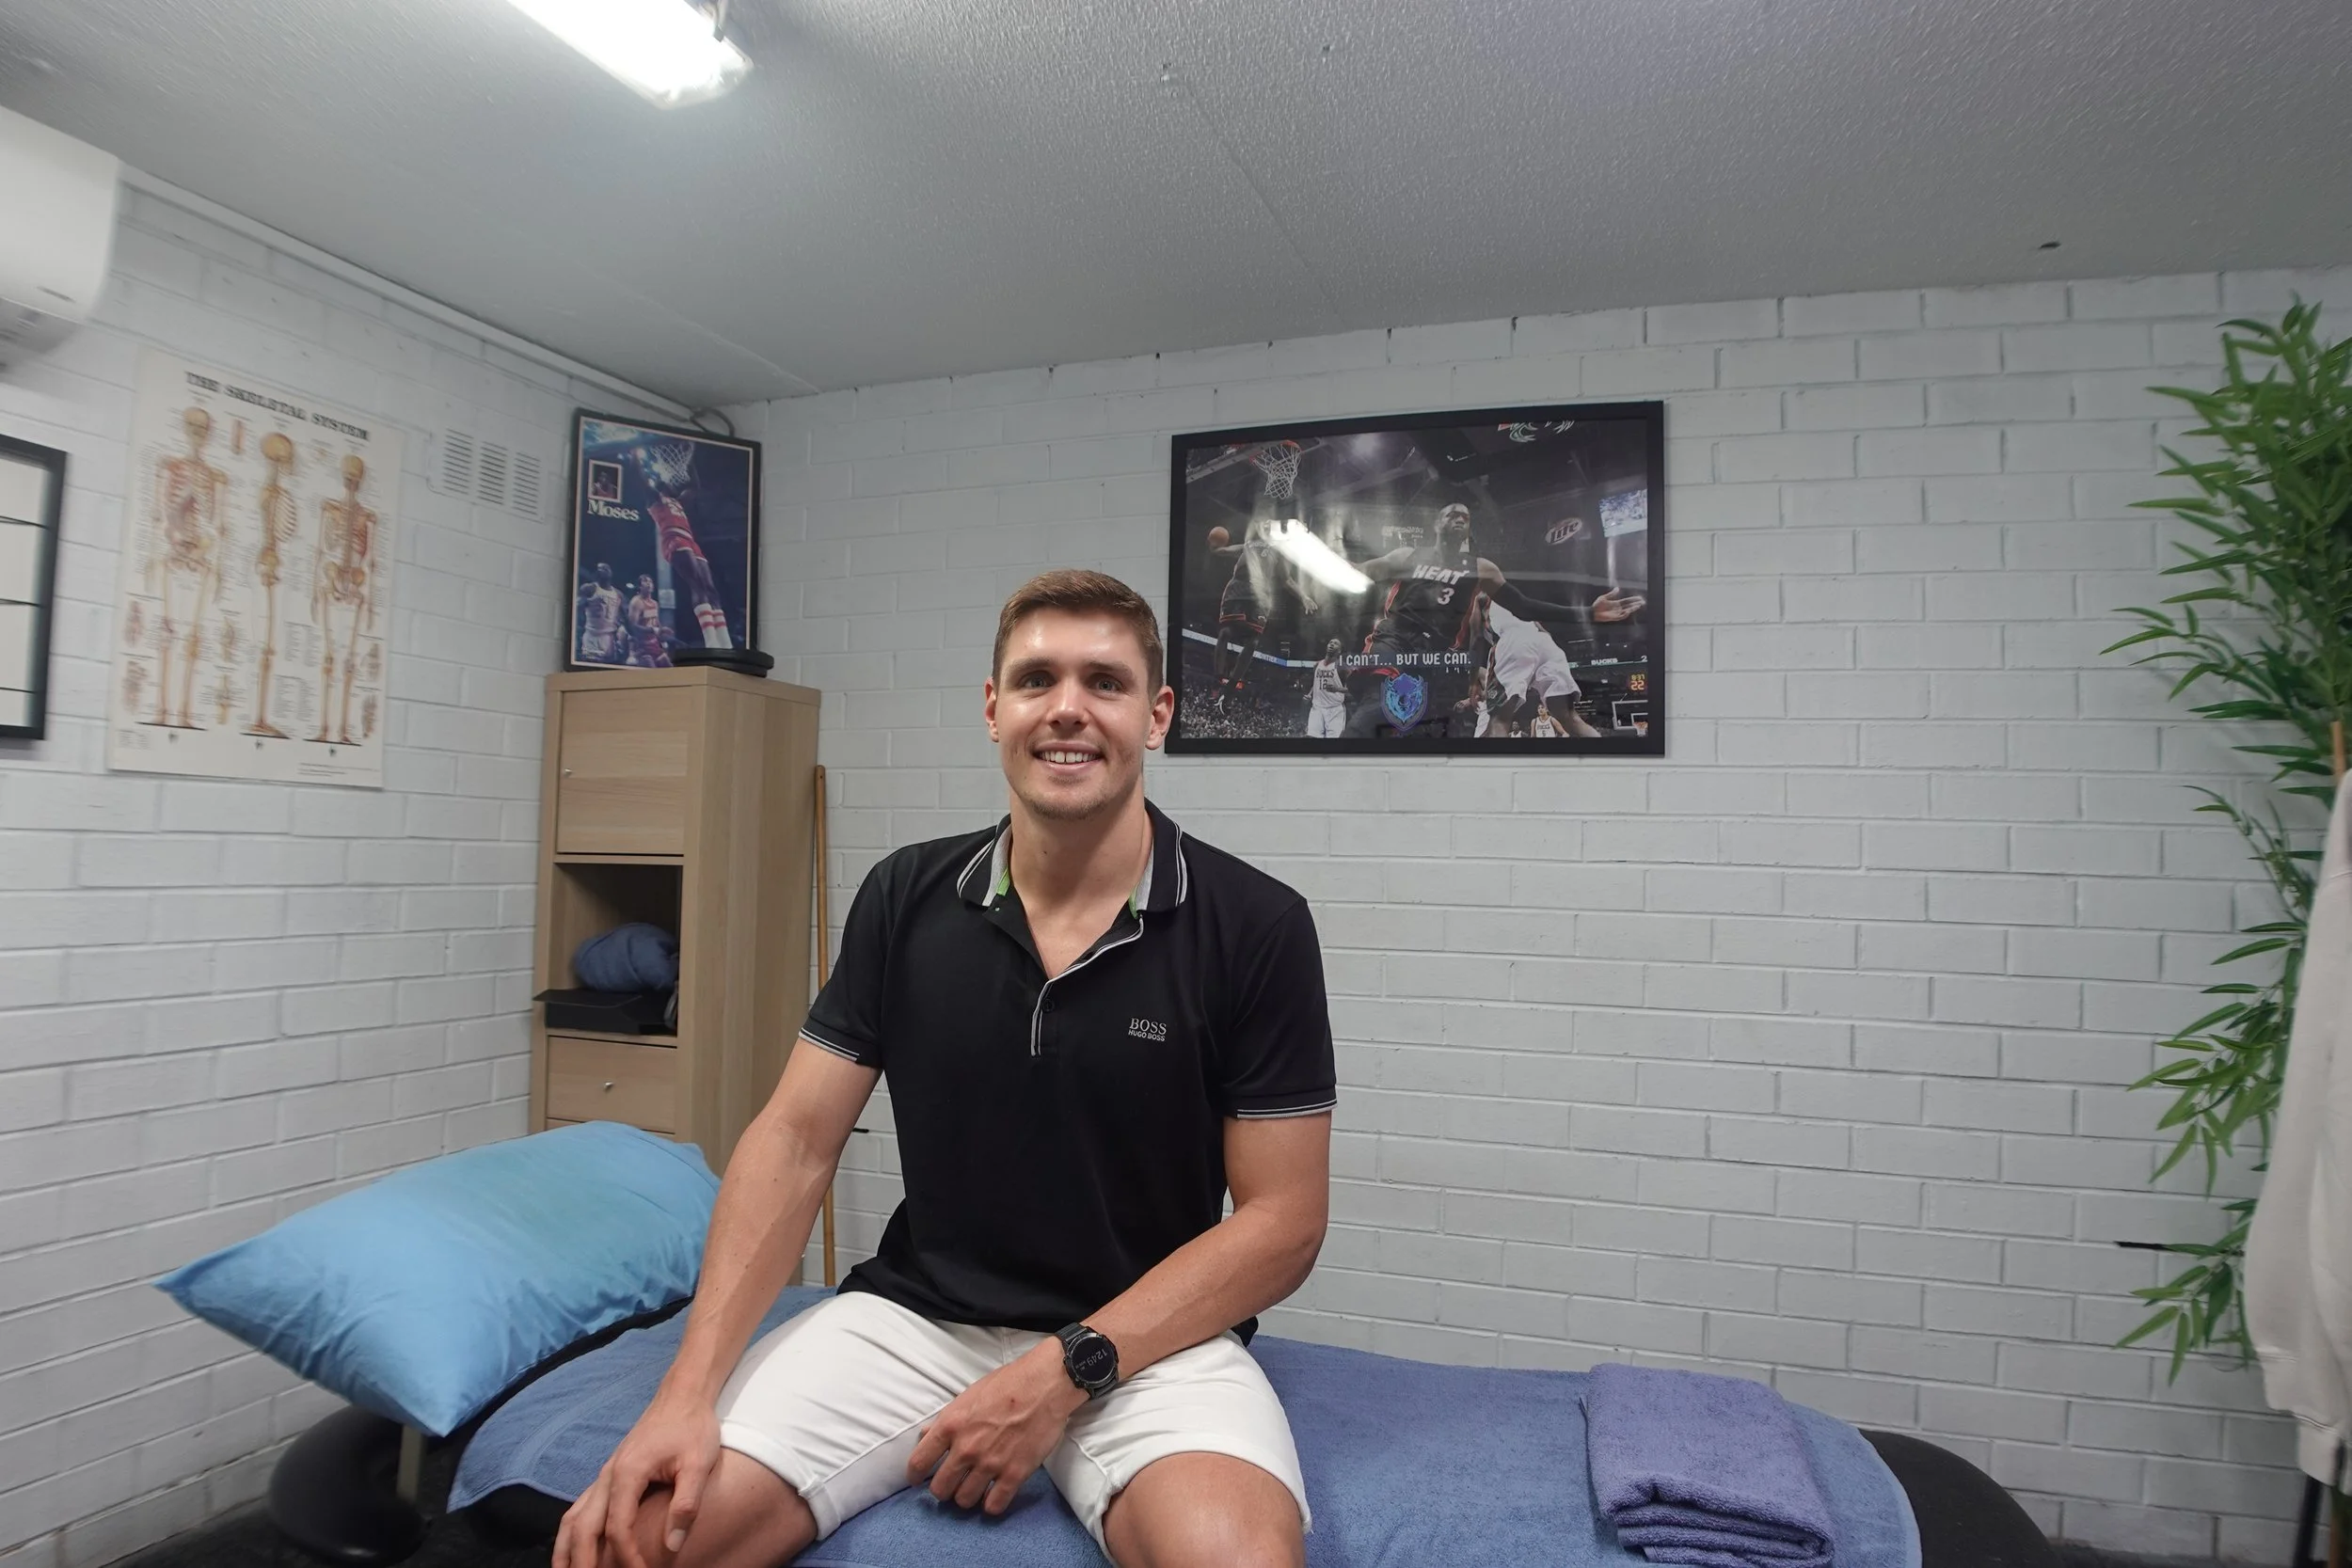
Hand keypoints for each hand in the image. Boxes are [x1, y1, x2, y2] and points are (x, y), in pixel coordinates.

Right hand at [552, 1391, 721, 1567]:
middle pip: (583, 1527)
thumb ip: (686, 1504)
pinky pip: (581, 1507)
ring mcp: (605, 1474)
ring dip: (567, 1548)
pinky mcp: (609, 1474)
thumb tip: (672, 1546)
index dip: (627, 1557)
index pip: (617, 1527)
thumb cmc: (692, 1426)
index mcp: (627, 1473)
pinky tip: (576, 1546)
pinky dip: (573, 1532)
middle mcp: (608, 1475)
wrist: (682, 1395)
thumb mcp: (699, 1463)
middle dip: (581, 1560)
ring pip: (573, 1517)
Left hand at [906, 1341, 1085, 1515]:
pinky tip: (993, 1496)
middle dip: (942, 1489)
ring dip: (966, 1497)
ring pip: (964, 1500)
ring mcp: (990, 1464)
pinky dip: (991, 1505)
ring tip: (973, 1489)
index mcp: (951, 1425)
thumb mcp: (969, 1396)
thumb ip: (947, 1420)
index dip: (914, 1476)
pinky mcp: (1014, 1474)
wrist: (1045, 1385)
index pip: (918, 1462)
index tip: (917, 1480)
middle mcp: (966, 1448)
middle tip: (951, 1484)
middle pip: (940, 1489)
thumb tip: (926, 1436)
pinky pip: (994, 1506)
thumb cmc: (1008, 1384)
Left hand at [1590, 589, 1645, 622]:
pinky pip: (1621, 616)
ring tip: (1638, 606)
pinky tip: (1628, 611)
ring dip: (1633, 608)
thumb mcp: (1604, 597)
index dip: (1633, 599)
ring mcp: (1616, 613)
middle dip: (1636, 604)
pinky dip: (1625, 614)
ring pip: (1627, 611)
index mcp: (1616, 603)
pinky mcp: (1614, 618)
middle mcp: (1618, 608)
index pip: (1627, 601)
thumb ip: (1612, 594)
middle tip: (1642, 602)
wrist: (1592, 612)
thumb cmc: (1597, 605)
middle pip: (1629, 606)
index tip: (1639, 598)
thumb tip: (1618, 588)